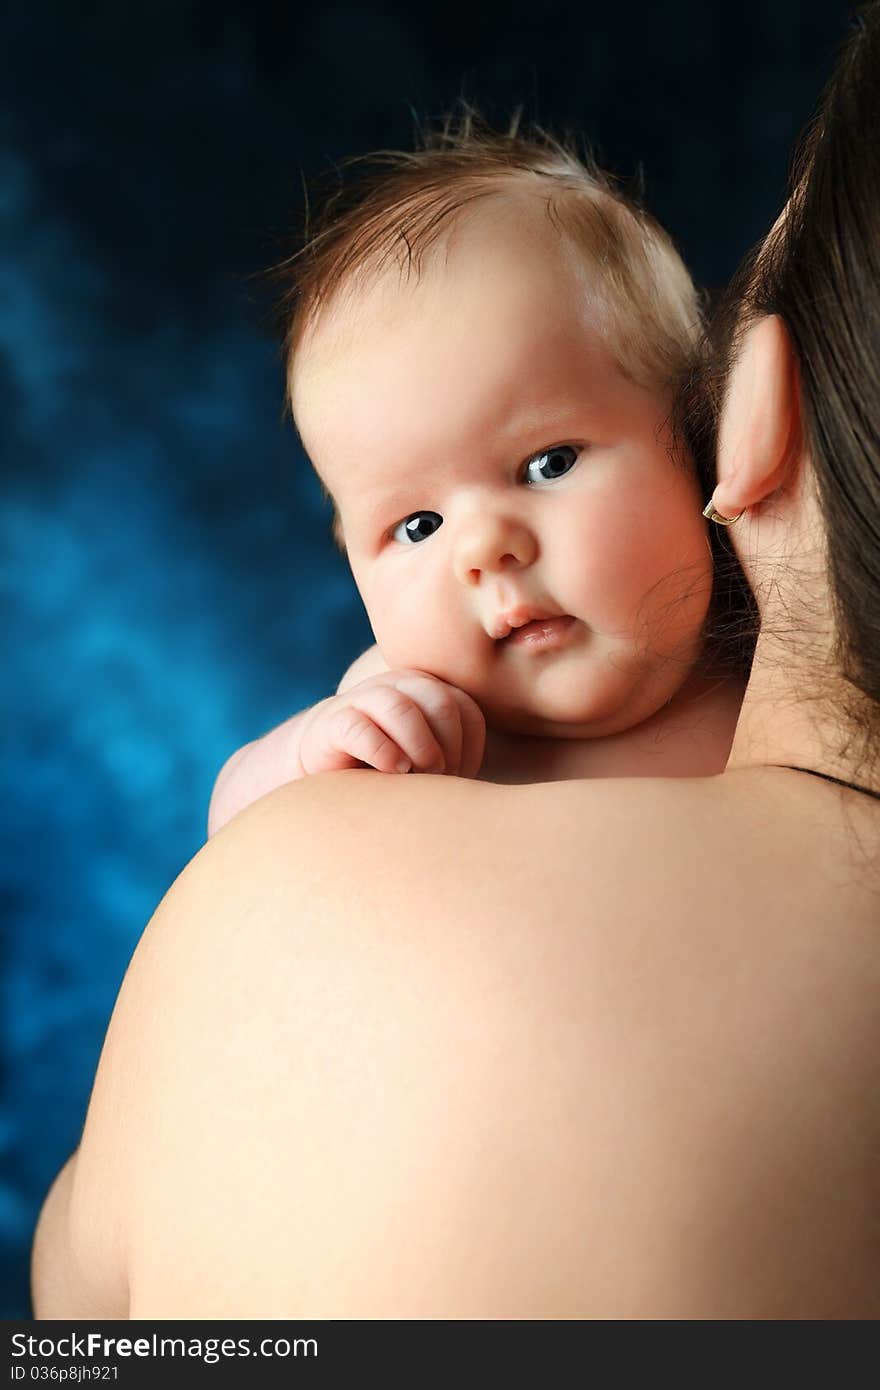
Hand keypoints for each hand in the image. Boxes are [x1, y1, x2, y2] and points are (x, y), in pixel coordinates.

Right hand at [296, 670, 485, 778]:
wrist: (326, 762)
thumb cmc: (389, 766)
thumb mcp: (427, 758)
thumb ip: (454, 756)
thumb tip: (485, 790)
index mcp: (427, 690)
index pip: (466, 709)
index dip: (469, 749)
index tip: (459, 780)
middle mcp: (398, 685)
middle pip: (441, 702)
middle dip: (447, 747)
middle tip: (439, 779)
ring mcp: (363, 698)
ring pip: (401, 707)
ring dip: (418, 748)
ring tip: (416, 776)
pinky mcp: (332, 722)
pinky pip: (360, 728)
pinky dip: (383, 753)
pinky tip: (392, 773)